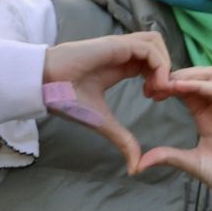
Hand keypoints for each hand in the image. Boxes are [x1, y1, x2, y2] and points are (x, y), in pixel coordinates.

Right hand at [40, 32, 173, 172]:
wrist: (44, 85)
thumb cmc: (66, 99)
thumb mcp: (103, 122)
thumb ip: (122, 139)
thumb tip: (135, 168)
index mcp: (118, 66)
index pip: (150, 62)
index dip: (160, 78)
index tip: (155, 99)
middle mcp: (120, 53)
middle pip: (157, 48)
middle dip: (167, 69)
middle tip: (160, 93)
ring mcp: (118, 47)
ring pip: (155, 42)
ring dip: (164, 64)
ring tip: (157, 89)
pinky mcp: (115, 45)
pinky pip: (148, 47)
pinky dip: (159, 64)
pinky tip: (151, 85)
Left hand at [136, 66, 211, 210]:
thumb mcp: (192, 163)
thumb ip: (168, 157)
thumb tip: (139, 163)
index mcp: (205, 115)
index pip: (186, 90)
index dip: (167, 86)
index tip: (148, 91)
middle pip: (197, 76)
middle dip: (174, 76)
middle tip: (153, 83)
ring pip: (210, 76)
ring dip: (187, 75)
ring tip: (166, 81)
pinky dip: (201, 85)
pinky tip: (182, 87)